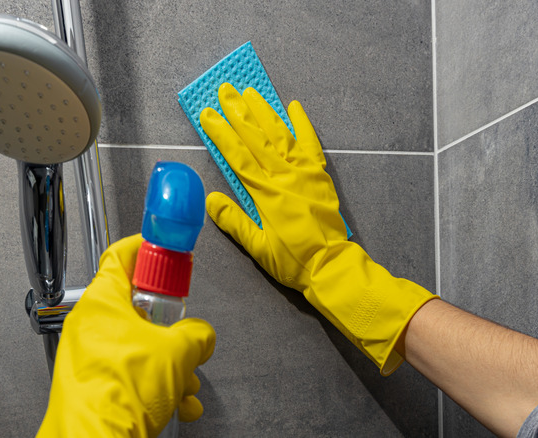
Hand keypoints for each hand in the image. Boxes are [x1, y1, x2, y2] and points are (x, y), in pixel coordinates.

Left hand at [37, 234, 215, 436]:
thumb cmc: (118, 393)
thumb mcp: (179, 350)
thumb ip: (197, 333)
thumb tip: (200, 335)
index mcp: (101, 302)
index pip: (120, 256)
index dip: (146, 247)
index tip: (161, 247)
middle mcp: (89, 326)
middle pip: (136, 307)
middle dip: (170, 326)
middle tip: (185, 332)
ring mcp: (88, 357)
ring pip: (138, 346)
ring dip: (169, 364)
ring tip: (186, 381)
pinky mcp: (93, 386)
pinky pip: (131, 374)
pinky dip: (157, 387)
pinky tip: (178, 402)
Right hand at [200, 83, 344, 290]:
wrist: (330, 265)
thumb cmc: (293, 260)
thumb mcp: (257, 248)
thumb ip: (234, 221)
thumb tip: (211, 200)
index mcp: (266, 194)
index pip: (237, 157)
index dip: (221, 134)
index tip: (207, 115)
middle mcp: (284, 177)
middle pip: (257, 138)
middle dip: (239, 112)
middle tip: (225, 90)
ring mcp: (304, 173)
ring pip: (281, 135)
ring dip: (265, 112)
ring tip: (251, 92)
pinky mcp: (320, 176)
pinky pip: (310, 144)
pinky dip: (302, 124)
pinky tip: (294, 107)